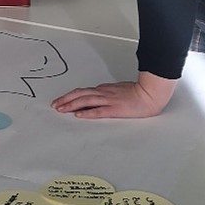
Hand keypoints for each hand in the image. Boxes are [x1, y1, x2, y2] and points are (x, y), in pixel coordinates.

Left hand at [51, 71, 176, 118]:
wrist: (150, 94)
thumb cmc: (137, 92)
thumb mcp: (118, 90)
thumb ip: (107, 92)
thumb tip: (97, 95)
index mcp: (104, 90)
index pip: (83, 92)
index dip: (70, 96)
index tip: (61, 100)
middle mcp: (103, 93)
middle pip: (80, 94)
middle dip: (65, 99)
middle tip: (55, 105)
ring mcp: (109, 101)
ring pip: (85, 101)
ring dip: (71, 105)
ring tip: (61, 109)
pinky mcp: (115, 109)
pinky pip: (98, 111)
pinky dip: (87, 112)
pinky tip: (79, 115)